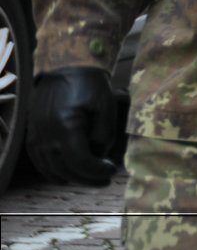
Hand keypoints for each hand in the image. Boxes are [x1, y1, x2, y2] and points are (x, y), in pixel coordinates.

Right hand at [27, 68, 118, 185]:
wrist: (65, 69)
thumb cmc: (90, 86)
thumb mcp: (106, 107)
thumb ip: (104, 136)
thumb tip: (99, 157)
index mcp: (66, 126)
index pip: (81, 162)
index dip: (97, 171)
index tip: (112, 169)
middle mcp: (46, 135)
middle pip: (66, 170)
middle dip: (88, 178)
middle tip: (105, 180)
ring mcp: (35, 137)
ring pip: (52, 170)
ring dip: (73, 178)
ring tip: (91, 177)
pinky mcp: (31, 137)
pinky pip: (41, 163)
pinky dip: (55, 172)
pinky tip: (70, 174)